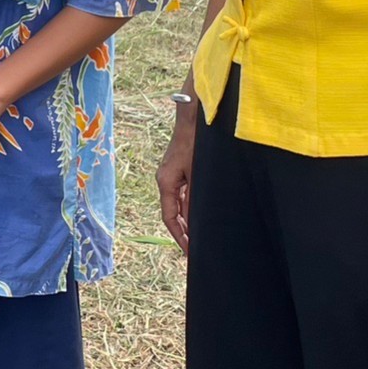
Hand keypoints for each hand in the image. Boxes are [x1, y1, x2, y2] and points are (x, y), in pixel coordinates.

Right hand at [156, 111, 194, 254]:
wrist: (193, 118)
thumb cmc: (195, 143)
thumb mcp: (197, 175)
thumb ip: (194, 200)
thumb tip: (194, 223)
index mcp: (166, 182)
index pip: (169, 217)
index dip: (179, 236)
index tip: (189, 251)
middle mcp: (165, 180)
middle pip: (172, 213)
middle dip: (184, 232)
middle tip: (195, 249)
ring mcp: (172, 175)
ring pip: (178, 204)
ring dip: (188, 219)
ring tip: (200, 236)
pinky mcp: (180, 169)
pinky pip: (183, 194)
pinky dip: (191, 206)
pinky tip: (201, 214)